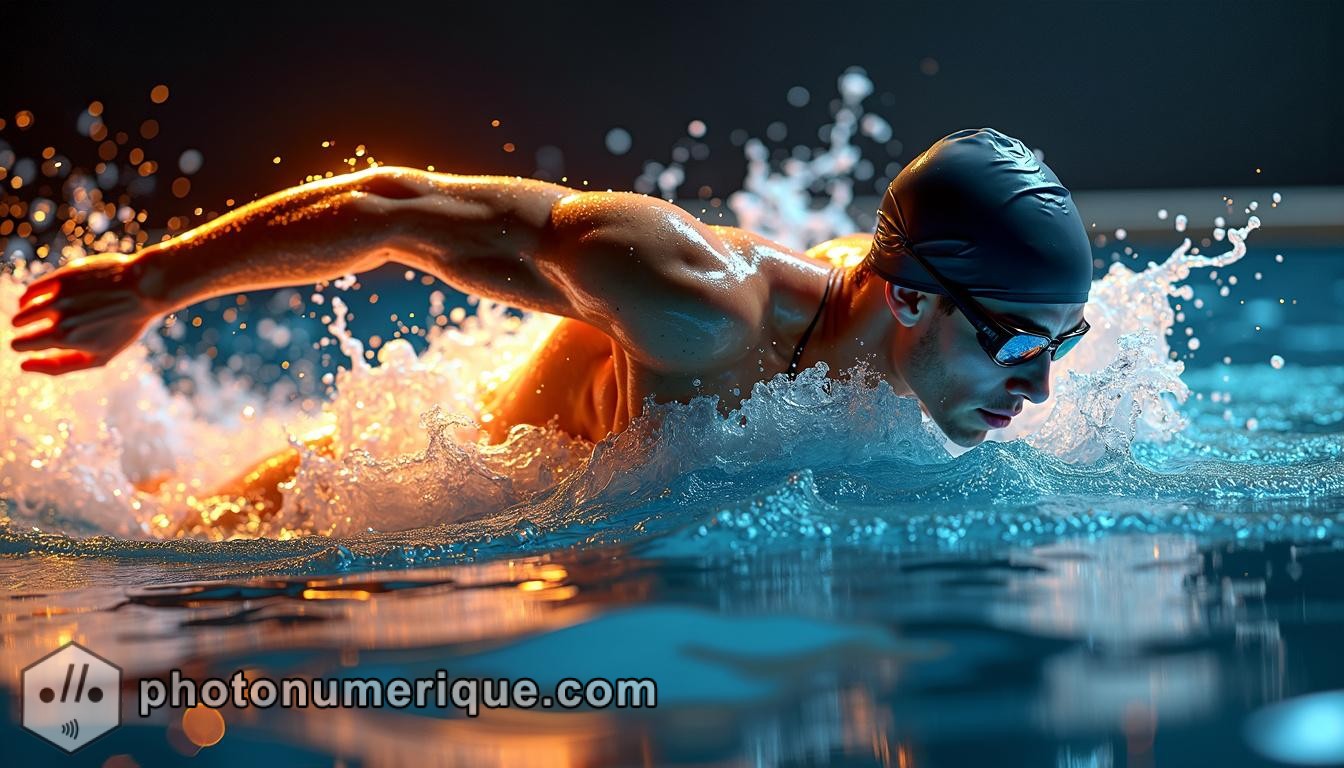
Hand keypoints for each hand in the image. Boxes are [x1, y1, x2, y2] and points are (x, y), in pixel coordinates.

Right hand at [10, 250, 171, 374]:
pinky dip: (31, 296)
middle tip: (38, 327)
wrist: (145, 290)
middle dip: (23, 327)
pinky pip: (33, 288)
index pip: (20, 344)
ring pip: (24, 305)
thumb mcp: (99, 357)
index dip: (21, 345)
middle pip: (19, 323)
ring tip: (36, 315)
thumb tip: (22, 365)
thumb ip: (59, 366)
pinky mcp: (64, 275)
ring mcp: (62, 294)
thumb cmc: (123, 327)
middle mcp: (60, 315)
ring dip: (25, 312)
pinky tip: (40, 299)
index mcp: (66, 338)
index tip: (26, 344)